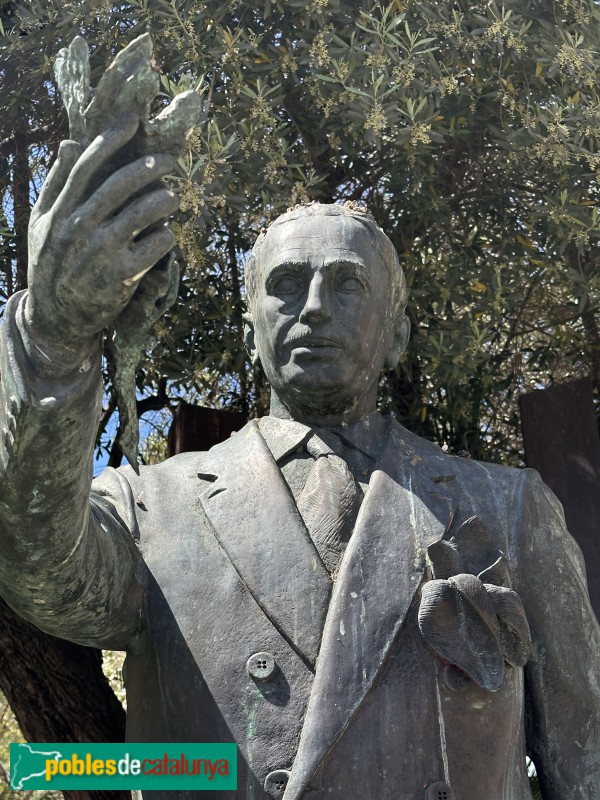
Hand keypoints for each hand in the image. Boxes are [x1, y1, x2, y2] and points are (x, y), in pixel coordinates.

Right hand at [24, 113, 178, 355]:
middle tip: (171, 161)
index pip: (86, 164)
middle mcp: (78, 227)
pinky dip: (165, 236)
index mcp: (58, 210)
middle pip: (120, 183)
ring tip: (173, 197)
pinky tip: (166, 234)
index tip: (132, 121)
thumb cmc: (51, 264)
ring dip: (165, 199)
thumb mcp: (42, 223)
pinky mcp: (123, 275)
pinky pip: (156, 244)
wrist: (56, 318)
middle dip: (150, 167)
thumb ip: (56, 183)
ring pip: (145, 212)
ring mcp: (101, 251)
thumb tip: (69, 143)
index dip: (111, 139)